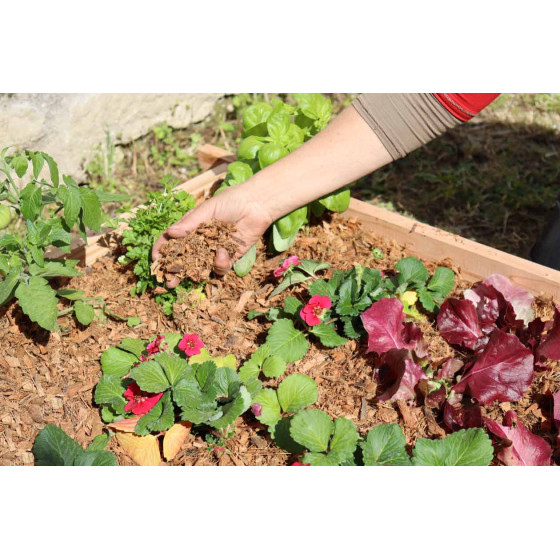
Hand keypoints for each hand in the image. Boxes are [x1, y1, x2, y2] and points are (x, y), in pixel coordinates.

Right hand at [152, 184, 273, 286]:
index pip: (171, 240)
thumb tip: (170, 233)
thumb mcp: (207, 210)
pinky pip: (220, 267)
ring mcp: (213, 250)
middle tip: (169, 283)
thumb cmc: (230, 201)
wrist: (256, 204)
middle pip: (183, 259)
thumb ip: (190, 223)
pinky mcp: (229, 256)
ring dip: (195, 274)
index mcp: (190, 227)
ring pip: (201, 268)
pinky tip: (222, 252)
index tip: (156, 260)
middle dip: (175, 272)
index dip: (162, 250)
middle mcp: (200, 241)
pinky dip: (219, 263)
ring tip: (193, 276)